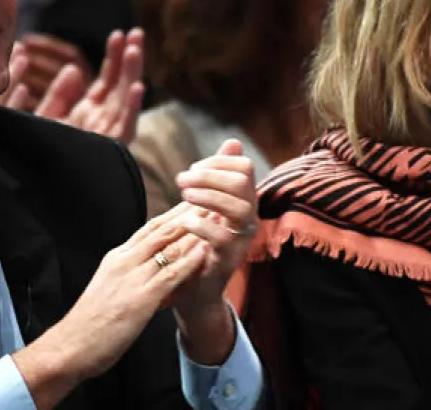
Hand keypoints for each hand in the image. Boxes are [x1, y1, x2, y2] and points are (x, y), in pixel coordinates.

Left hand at [0, 30, 145, 143]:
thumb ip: (57, 95)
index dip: (114, 58)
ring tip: (135, 50)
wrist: (25, 191)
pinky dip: (131, 109)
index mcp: (87, 115)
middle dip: (129, 60)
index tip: (119, 35)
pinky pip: (124, 130)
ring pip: (125, 103)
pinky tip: (137, 88)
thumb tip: (74, 70)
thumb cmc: (28, 155)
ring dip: (132, 76)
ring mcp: (104, 138)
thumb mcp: (41, 119)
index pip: (106, 82)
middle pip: (120, 87)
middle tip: (136, 33)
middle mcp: (99, 125)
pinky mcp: (105, 153)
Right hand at [13, 206, 208, 407]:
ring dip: (194, 230)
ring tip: (215, 217)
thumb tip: (146, 266)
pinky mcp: (141, 298)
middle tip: (210, 200)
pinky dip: (189, 260)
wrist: (71, 345)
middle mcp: (125, 261)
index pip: (149, 229)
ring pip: (167, 246)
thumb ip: (128, 272)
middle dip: (187, 214)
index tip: (191, 203)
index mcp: (117, 257)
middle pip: (161, 230)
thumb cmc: (91, 323)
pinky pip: (170, 274)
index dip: (172, 214)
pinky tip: (205, 251)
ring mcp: (133, 278)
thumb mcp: (109, 287)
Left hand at [164, 140, 256, 363]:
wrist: (194, 288)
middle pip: (243, 182)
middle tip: (182, 180)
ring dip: (208, 195)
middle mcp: (249, 219)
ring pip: (238, 207)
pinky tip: (185, 221)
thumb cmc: (199, 241)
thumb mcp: (209, 205)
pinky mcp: (228, 261)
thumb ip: (219, 174)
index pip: (244, 167)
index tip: (193, 169)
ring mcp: (241, 240)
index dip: (218, 162)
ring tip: (183, 195)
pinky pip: (222, 238)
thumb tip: (233, 141)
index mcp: (245, 201)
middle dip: (210, 175)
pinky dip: (202, 224)